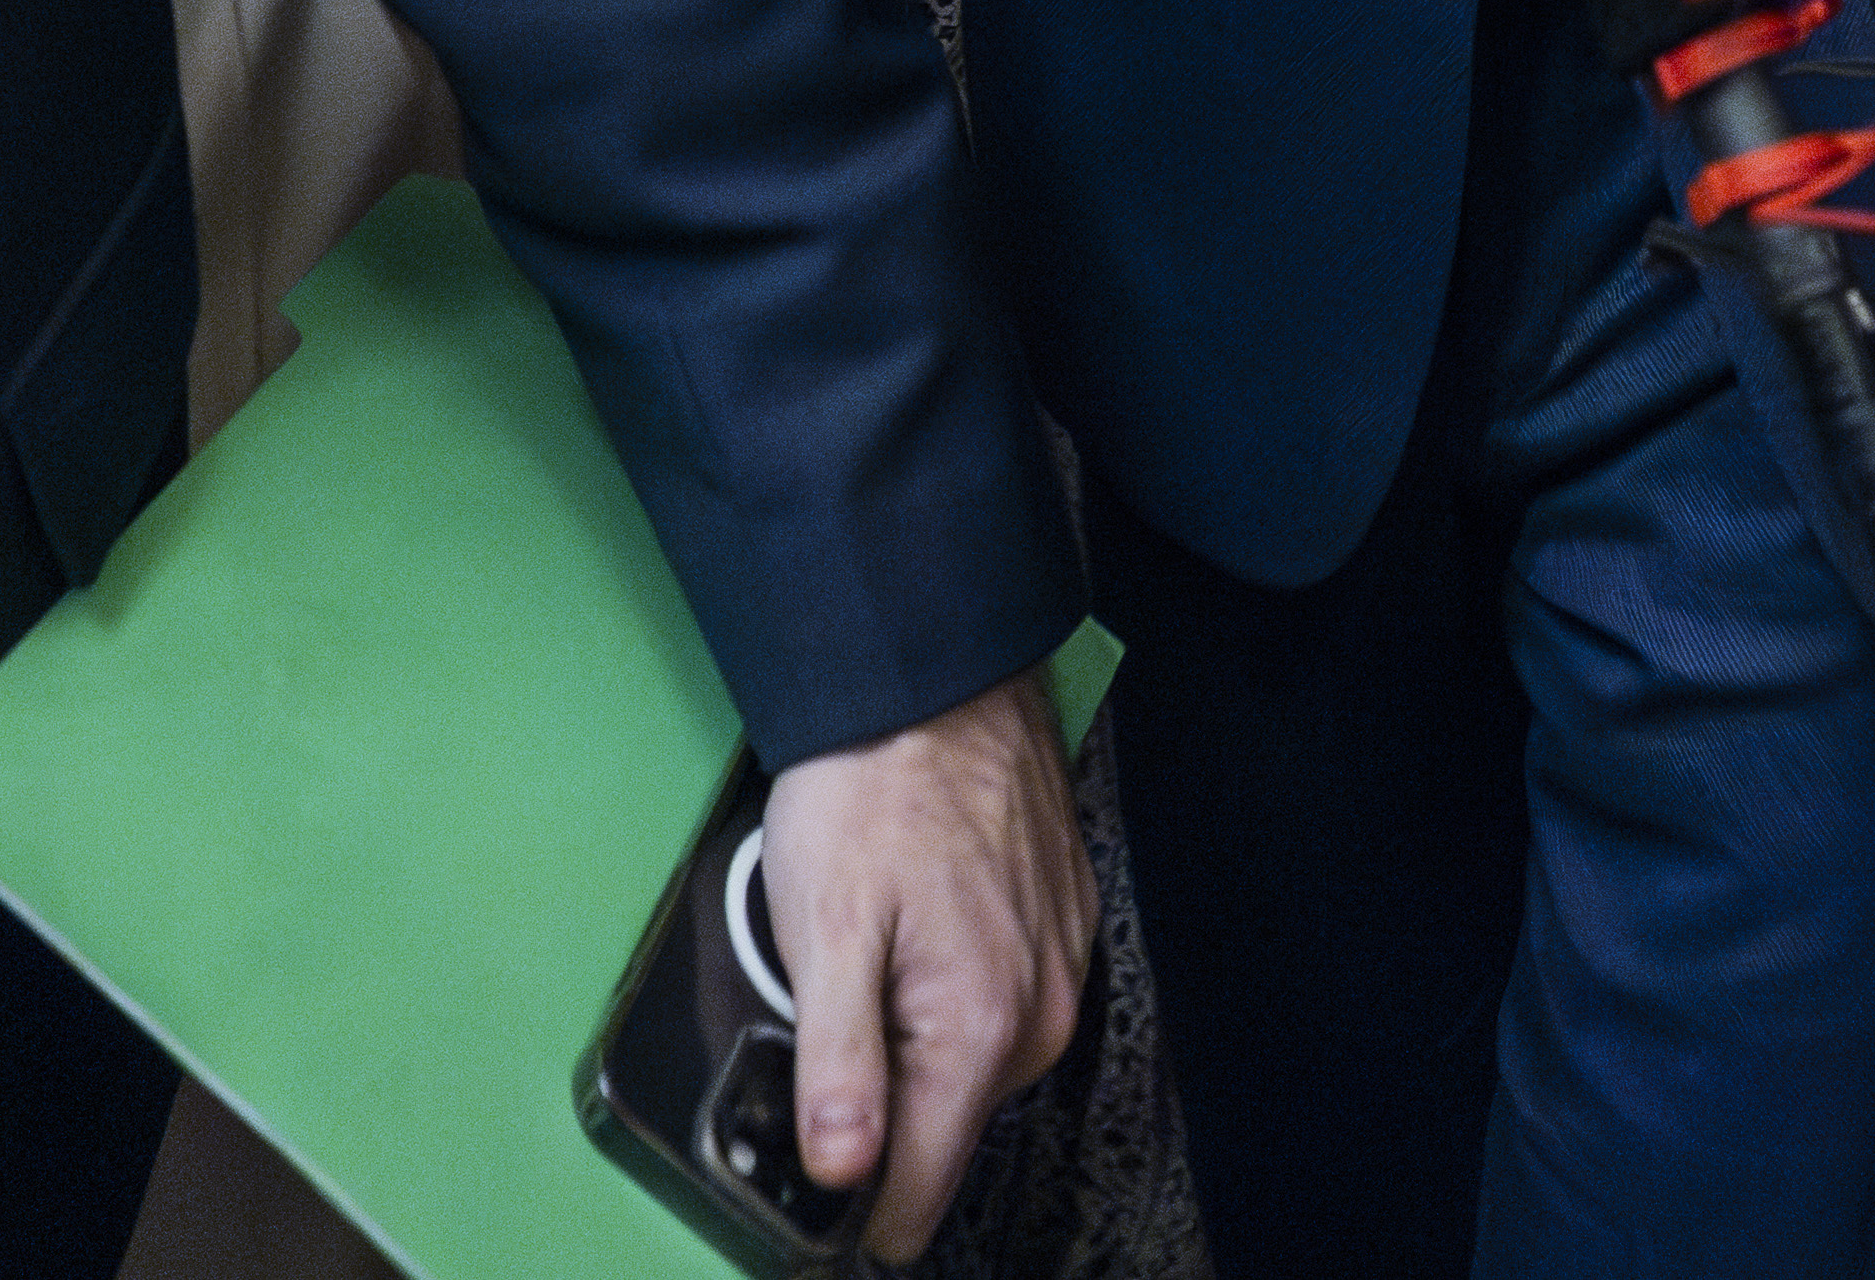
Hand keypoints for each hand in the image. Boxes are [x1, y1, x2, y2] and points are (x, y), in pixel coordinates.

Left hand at [753, 668, 1094, 1261]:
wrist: (936, 674)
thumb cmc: (875, 784)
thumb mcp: (823, 929)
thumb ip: (836, 1065)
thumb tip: (843, 1172)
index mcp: (978, 1028)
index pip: (921, 1188)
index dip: (855, 1201)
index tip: (813, 1184)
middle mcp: (1037, 1013)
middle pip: (942, 1125)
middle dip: (879, 1097)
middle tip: (824, 1006)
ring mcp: (1057, 969)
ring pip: (968, 1064)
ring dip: (913, 1037)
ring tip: (867, 949)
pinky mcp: (1061, 929)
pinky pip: (996, 1002)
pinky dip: (948, 986)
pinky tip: (911, 923)